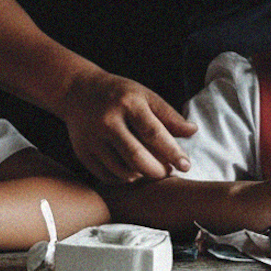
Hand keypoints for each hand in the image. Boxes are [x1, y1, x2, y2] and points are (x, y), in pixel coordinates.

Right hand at [62, 68, 196, 182]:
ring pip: (121, 170)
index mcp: (128, 103)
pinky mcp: (82, 152)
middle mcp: (108, 120)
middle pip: (136, 156)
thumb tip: (193, 131)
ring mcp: (92, 138)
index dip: (172, 152)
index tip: (186, 166)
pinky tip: (131, 172)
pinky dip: (123, 178)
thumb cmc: (120, 94)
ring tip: (150, 170)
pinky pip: (107, 175)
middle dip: (157, 170)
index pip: (154, 132)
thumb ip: (168, 115)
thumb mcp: (145, 96)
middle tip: (167, 172)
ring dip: (141, 176)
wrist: (78, 91)